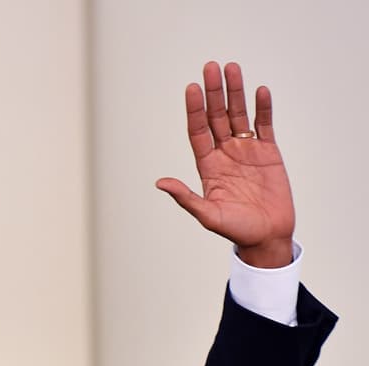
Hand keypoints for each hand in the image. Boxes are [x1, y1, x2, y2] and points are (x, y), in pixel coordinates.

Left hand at [156, 61, 294, 267]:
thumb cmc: (235, 229)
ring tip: (232, 68)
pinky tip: (259, 91)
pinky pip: (264, 124)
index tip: (191, 88)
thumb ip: (185, 197)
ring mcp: (246, 151)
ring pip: (239, 115)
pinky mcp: (268, 152)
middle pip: (217, 116)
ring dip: (235, 92)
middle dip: (213, 92)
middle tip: (210, 67)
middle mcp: (224, 154)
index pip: (198, 131)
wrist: (266, 236)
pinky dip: (263, 108)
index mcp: (207, 166)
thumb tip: (160, 183)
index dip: (194, 110)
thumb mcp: (207, 214)